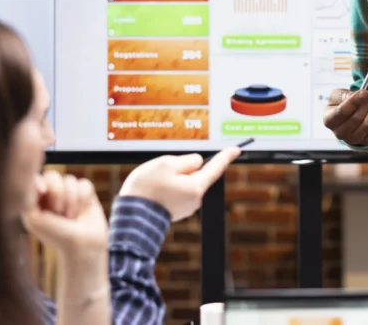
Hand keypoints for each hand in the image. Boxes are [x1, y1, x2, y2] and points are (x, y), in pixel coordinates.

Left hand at [23, 170, 108, 257]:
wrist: (81, 247)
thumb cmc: (54, 236)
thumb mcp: (33, 218)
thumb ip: (27, 197)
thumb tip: (35, 179)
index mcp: (36, 200)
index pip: (35, 178)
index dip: (39, 181)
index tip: (42, 191)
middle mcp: (52, 194)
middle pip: (53, 175)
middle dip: (57, 192)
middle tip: (58, 211)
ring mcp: (70, 194)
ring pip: (70, 179)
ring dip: (71, 199)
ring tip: (70, 216)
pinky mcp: (86, 195)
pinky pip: (84, 184)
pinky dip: (83, 198)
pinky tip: (82, 211)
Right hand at [119, 148, 241, 220]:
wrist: (130, 217)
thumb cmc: (147, 189)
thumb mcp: (167, 164)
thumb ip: (187, 160)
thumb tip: (196, 163)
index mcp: (196, 187)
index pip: (216, 167)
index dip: (226, 156)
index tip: (236, 149)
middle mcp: (195, 199)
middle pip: (196, 173)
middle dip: (182, 167)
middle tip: (163, 169)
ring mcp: (186, 206)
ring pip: (184, 180)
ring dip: (173, 176)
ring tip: (155, 181)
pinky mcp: (176, 210)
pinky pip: (176, 190)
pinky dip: (167, 185)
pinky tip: (154, 189)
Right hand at [323, 89, 367, 145]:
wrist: (347, 115)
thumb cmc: (340, 104)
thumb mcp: (337, 95)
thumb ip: (345, 94)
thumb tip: (361, 96)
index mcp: (329, 121)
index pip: (342, 112)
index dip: (354, 101)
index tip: (362, 92)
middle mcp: (339, 133)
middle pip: (357, 118)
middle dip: (365, 104)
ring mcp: (352, 140)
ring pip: (367, 125)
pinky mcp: (365, 142)